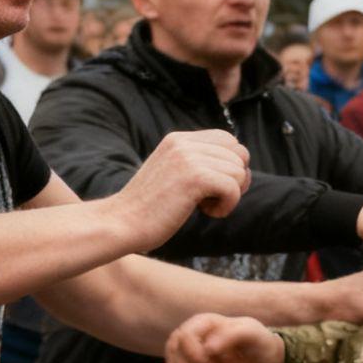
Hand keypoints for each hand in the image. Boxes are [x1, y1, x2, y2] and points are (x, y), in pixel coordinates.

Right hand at [111, 130, 251, 246]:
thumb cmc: (149, 209)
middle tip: (211, 198)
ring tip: (203, 207)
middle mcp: (183, 142)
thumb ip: (199, 163)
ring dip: (229, 196)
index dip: (230, 165)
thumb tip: (242, 166)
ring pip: (239, 172)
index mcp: (179, 139)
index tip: (213, 187)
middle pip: (239, 154)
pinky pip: (233, 188)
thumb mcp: (174, 175)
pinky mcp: (193, 177)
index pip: (228, 140)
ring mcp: (187, 158)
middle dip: (235, 180)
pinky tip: (205, 212)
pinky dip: (226, 206)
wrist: (120, 223)